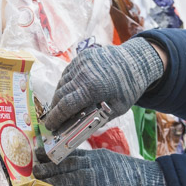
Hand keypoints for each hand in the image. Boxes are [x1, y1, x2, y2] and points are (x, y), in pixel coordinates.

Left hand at [34, 149, 169, 185]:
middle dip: (49, 168)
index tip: (37, 154)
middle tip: (35, 171)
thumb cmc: (129, 175)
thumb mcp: (108, 166)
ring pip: (75, 178)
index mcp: (95, 156)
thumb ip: (91, 171)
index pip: (69, 153)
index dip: (52, 154)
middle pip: (68, 164)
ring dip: (58, 183)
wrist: (153, 179)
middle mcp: (96, 163)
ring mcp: (103, 176)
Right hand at [42, 37, 165, 131]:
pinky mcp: (81, 57)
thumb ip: (99, 118)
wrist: (135, 61)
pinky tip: (67, 92)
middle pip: (60, 94)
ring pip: (62, 83)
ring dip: (58, 97)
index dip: (55, 118)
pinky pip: (67, 73)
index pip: (66, 105)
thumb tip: (80, 129)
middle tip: (52, 121)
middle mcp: (83, 74)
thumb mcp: (118, 109)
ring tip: (59, 108)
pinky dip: (65, 84)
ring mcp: (81, 63)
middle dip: (54, 109)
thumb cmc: (128, 88)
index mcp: (92, 88)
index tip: (50, 126)